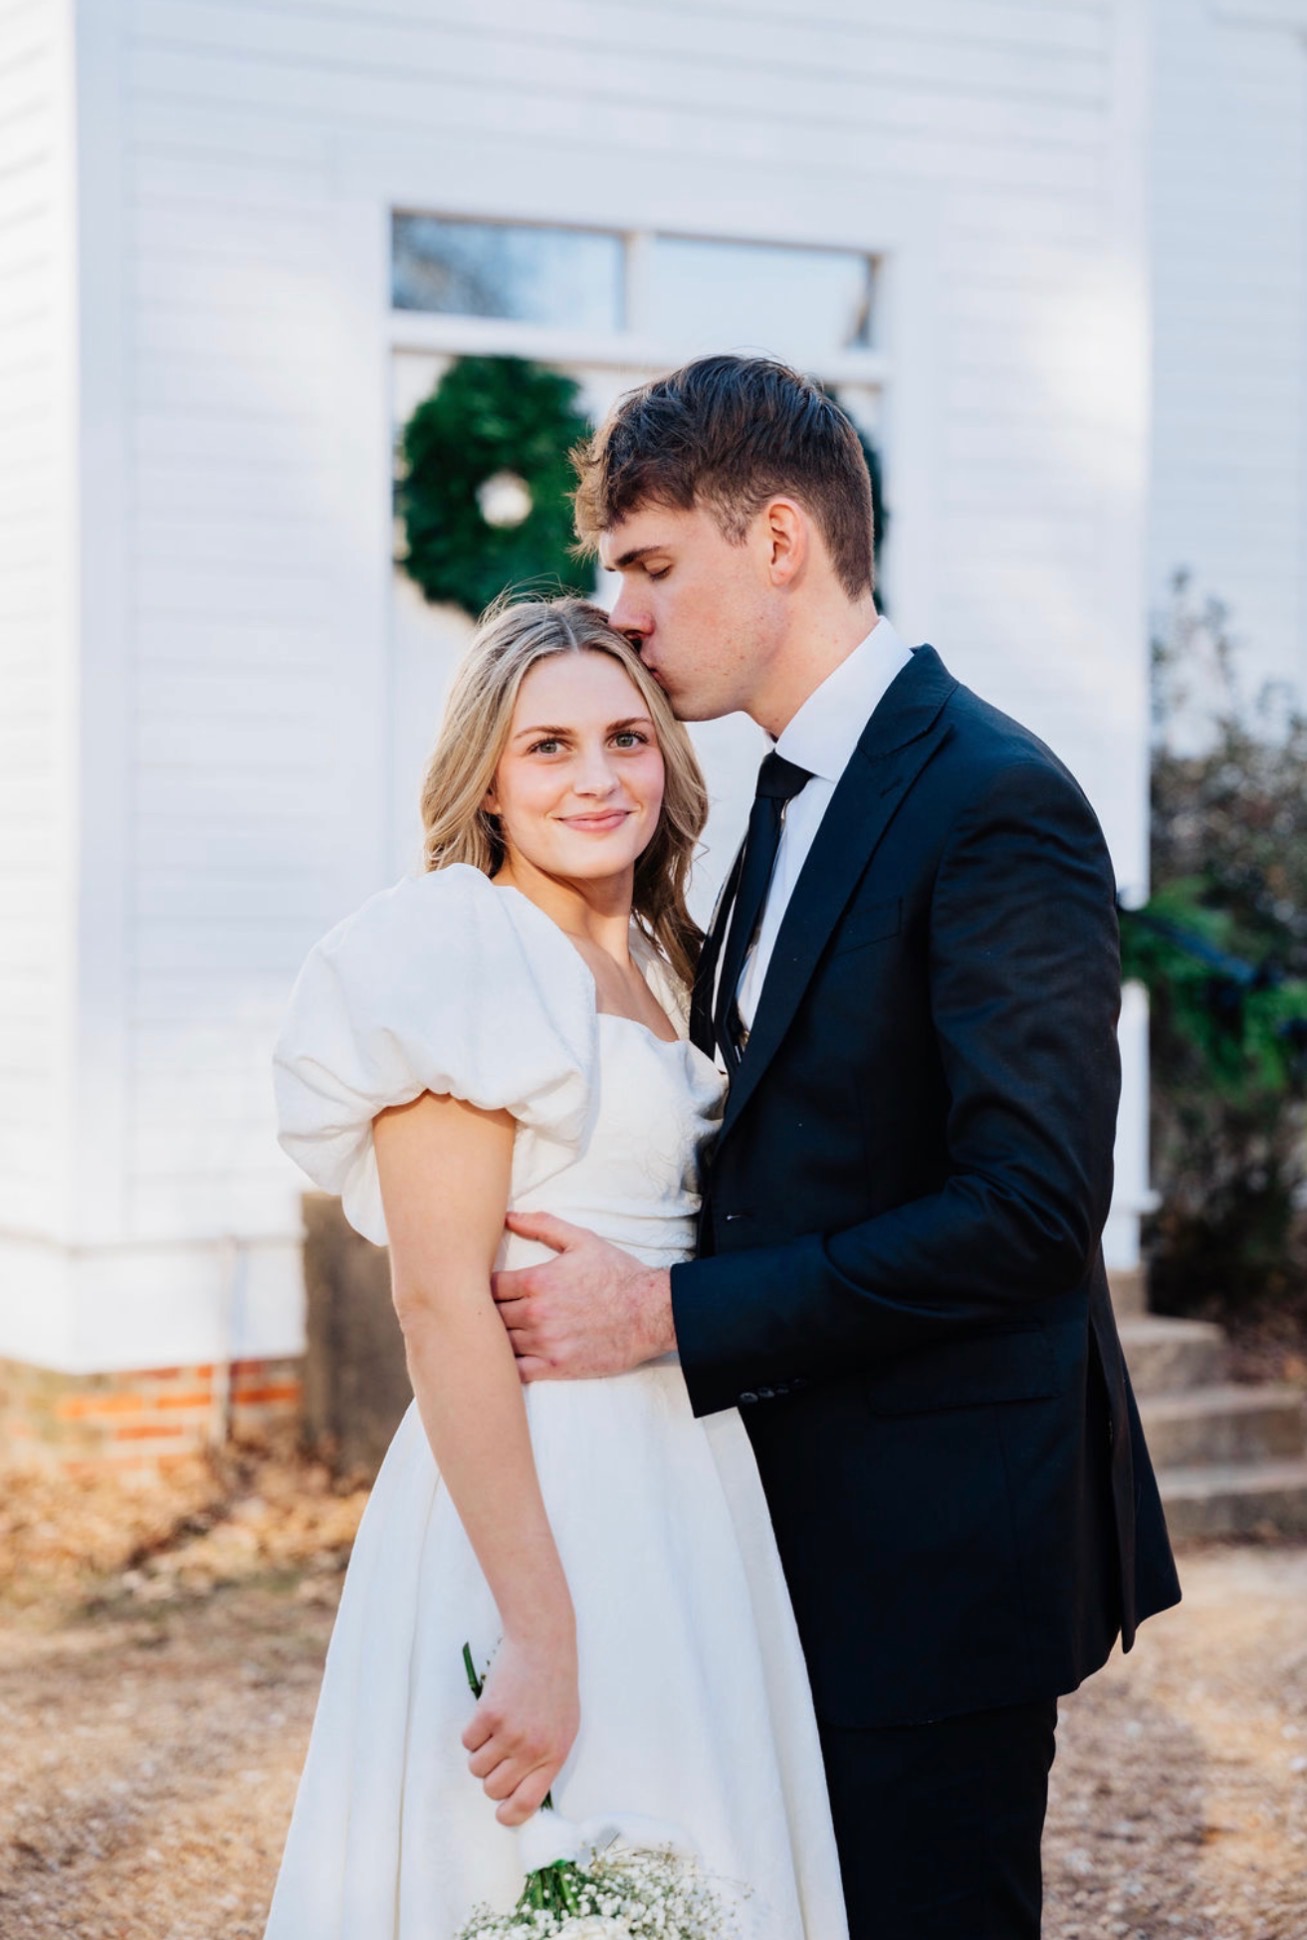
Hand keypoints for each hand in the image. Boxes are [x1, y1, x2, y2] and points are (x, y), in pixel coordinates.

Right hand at [461, 1624, 579, 1826]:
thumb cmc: (555, 1686)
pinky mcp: (489, 1714)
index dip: (508, 1815)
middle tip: (499, 1755)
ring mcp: (510, 1732)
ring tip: (496, 1730)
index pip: (526, 1805)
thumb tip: (521, 1795)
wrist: (543, 1644)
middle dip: (491, 1777)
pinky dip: (472, 1732)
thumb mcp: (564, 1729)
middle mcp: (532, 1750)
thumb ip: (545, 1762)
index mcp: (554, 1756)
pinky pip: (467, 1742)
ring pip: (476, 1768)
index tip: (501, 1812)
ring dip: (480, 1753)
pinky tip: (489, 1714)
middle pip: (493, 1790)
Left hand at [492, 1212, 675, 1379]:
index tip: (485, 1288)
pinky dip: (507, 1366)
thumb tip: (509, 1216)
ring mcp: (546, 1343)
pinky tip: (507, 1359)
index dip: (482, 1287)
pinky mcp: (557, 1367)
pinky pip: (517, 1372)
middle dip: (486, 1312)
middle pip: (490, 1315)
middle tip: (485, 1311)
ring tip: (494, 1333)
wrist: (650, 1312)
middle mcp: (537, 1313)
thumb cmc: (617, 1274)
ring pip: (500, 1343)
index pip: (489, 1286)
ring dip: (495, 1337)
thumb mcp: (582, 1240)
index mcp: (538, 1281)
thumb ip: (543, 1226)